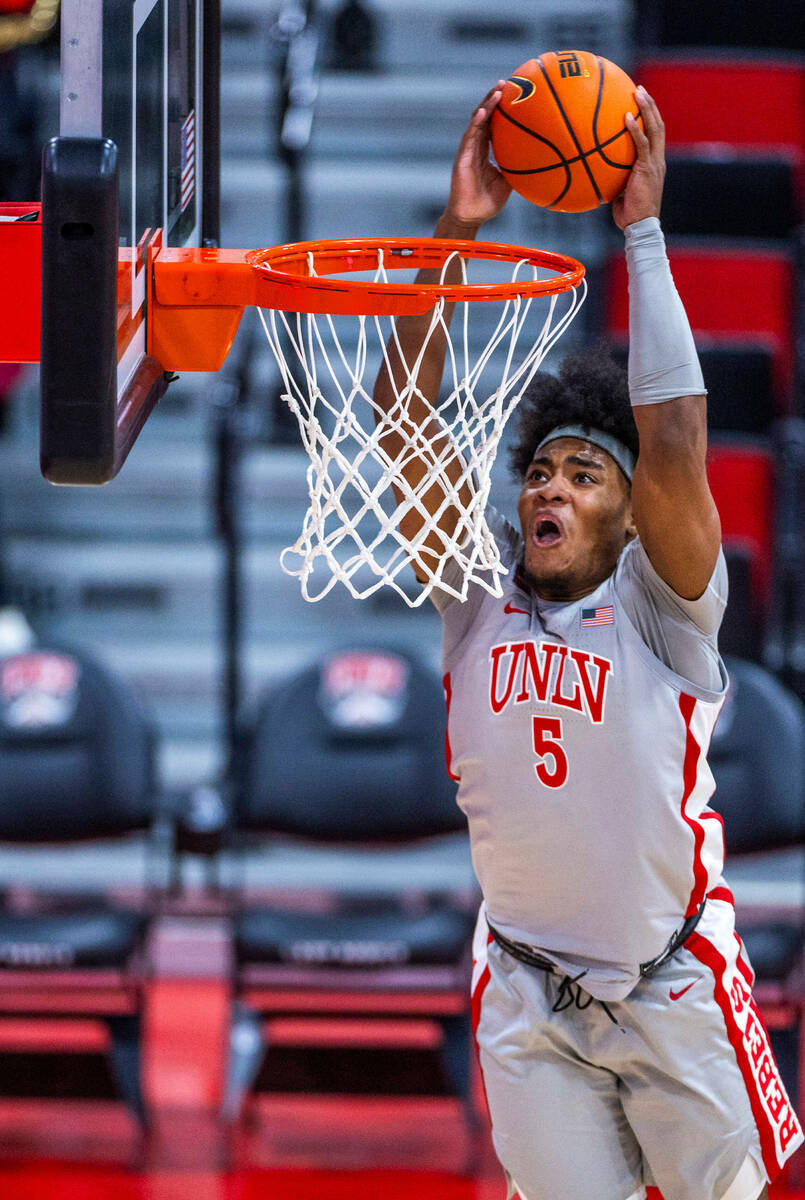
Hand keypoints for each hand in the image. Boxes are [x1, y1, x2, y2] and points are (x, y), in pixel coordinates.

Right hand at [440, 83, 512, 234]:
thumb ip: (518, 168)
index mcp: (485, 150)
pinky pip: (469, 136)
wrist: (471, 216)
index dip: (500, 108)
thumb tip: (539, 161)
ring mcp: (468, 150)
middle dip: (493, 98)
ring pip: (477, 121)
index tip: (513, 93)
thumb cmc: (488, 202)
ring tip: (497, 90)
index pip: (493, 124)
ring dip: (486, 104)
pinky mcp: (462, 158)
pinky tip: (484, 111)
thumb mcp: (509, 182)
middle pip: (484, 116)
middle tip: (506, 82)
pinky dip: (476, 123)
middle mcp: (476, 146)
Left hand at [611, 86, 665, 230]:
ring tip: (638, 93)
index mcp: (654, 164)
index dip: (650, 118)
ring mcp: (654, 163)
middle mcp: (658, 160)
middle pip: (658, 126)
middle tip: (640, 90)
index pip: (655, 136)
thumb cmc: (629, 214)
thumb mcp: (622, 193)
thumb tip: (599, 174)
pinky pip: (642, 144)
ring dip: (647, 109)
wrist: (640, 226)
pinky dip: (635, 130)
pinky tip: (626, 118)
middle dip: (650, 106)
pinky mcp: (647, 169)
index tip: (641, 104)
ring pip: (654, 129)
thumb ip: (616, 180)